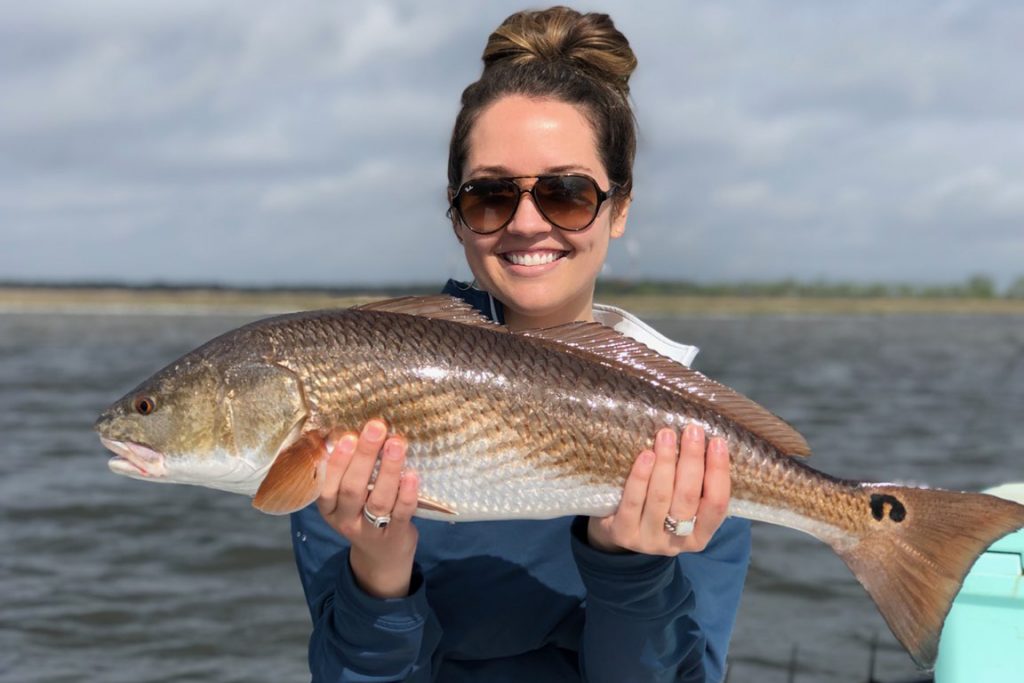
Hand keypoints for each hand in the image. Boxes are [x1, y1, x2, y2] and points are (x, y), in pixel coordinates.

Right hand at [316, 419, 419, 597]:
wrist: (381, 559)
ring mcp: (371, 531)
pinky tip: (412, 474)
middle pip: (352, 489)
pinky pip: (401, 513)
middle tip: (375, 428)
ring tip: (396, 444)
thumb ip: (349, 473)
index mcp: (329, 509)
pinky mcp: (396, 535)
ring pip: (378, 500)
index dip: (337, 462)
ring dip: (388, 470)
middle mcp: (346, 520)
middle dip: (364, 457)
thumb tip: (359, 430)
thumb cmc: (363, 515)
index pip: (327, 486)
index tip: (348, 437)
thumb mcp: (348, 500)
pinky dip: (407, 493)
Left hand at [587, 424, 729, 555]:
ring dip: (666, 462)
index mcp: (699, 536)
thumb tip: (704, 440)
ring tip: (667, 435)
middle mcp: (677, 543)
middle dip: (692, 460)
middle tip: (692, 431)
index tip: (717, 442)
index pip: (717, 504)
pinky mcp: (624, 533)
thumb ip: (694, 483)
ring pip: (660, 498)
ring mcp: (649, 540)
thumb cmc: (657, 508)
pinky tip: (646, 456)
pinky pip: (634, 502)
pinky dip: (641, 477)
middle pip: (688, 498)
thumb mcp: (680, 504)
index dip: (719, 472)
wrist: (618, 530)